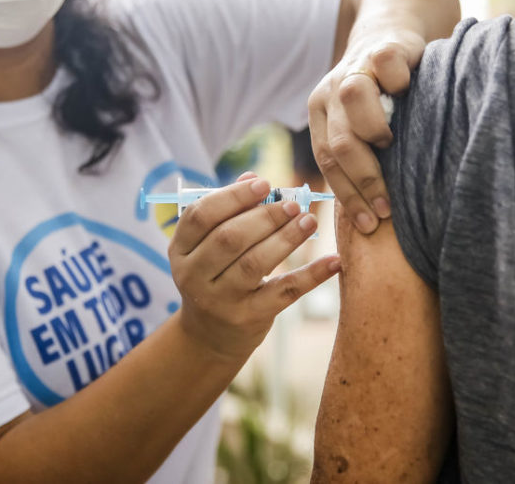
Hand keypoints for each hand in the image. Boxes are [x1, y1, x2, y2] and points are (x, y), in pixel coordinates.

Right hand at [169, 173, 340, 361]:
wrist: (211, 336)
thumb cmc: (215, 276)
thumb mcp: (209, 247)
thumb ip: (228, 211)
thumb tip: (253, 177)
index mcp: (180, 251)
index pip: (200, 216)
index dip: (232, 197)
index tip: (263, 184)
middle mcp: (193, 276)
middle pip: (229, 239)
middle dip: (264, 217)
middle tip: (292, 204)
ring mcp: (219, 301)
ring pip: (254, 263)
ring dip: (286, 238)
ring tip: (308, 221)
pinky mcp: (248, 318)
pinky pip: (283, 292)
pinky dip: (311, 275)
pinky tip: (333, 260)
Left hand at [308, 19, 424, 233]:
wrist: (389, 34)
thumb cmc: (381, 96)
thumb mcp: (360, 125)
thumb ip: (358, 157)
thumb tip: (369, 217)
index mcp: (320, 113)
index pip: (326, 162)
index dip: (348, 196)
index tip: (369, 225)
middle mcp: (331, 92)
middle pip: (338, 141)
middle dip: (363, 180)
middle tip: (386, 209)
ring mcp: (355, 68)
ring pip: (353, 98)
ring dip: (372, 128)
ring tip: (391, 147)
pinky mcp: (382, 48)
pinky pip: (385, 64)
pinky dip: (396, 81)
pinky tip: (407, 95)